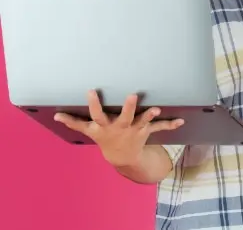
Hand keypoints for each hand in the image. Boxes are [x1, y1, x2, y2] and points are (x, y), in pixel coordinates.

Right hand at [54, 90, 183, 167]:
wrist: (121, 157)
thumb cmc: (104, 138)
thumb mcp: (89, 131)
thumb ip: (74, 122)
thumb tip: (55, 115)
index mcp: (105, 126)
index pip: (96, 114)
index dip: (93, 103)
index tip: (91, 90)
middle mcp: (120, 127)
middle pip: (123, 117)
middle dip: (127, 107)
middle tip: (131, 95)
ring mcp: (134, 130)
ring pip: (143, 122)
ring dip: (150, 116)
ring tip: (157, 109)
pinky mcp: (146, 131)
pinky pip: (160, 128)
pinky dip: (170, 125)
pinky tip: (181, 121)